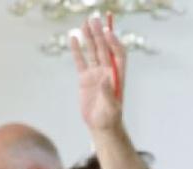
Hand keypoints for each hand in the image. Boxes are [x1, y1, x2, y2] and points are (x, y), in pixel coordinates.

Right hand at [71, 17, 124, 131]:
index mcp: (118, 76)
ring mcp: (95, 73)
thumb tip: (105, 79)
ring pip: (92, 51)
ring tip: (85, 23)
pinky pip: (80, 60)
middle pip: (104, 48)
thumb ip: (109, 92)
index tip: (108, 32)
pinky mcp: (84, 78)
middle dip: (100, 34)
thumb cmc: (110, 118)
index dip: (114, 43)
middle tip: (94, 19)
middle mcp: (107, 72)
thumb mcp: (111, 107)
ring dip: (89, 37)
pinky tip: (73, 37)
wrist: (101, 125)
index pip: (118, 54)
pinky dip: (77, 50)